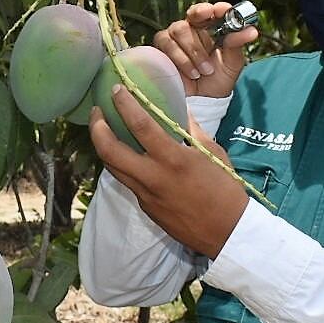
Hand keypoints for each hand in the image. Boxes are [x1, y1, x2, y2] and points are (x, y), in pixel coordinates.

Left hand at [90, 85, 248, 257]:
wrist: (227, 232)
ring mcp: (146, 195)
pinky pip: (127, 181)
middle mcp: (153, 177)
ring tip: (103, 129)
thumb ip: (191, 129)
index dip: (124, 104)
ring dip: (103, 146)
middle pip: (109, 150)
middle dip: (96, 128)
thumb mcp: (213, 152)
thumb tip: (179, 109)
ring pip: (112, 167)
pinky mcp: (145, 207)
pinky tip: (127, 154)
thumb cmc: (226, 189)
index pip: (140, 126)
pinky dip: (122, 164)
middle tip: (96, 111)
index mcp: (174, 160)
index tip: (116, 90)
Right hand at [153, 2, 258, 97]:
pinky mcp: (161, 49)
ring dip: (194, 52)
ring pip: (179, 30)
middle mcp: (191, 27)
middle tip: (211, 48)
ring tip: (205, 70)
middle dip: (203, 33)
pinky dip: (182, 60)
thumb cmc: (218, 78)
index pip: (210, 9)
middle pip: (192, 16)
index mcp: (209, 26)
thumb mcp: (233, 61)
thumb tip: (251, 30)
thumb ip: (238, 44)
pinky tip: (192, 73)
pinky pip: (168, 45)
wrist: (204, 100)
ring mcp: (174, 37)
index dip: (215, 8)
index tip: (223, 10)